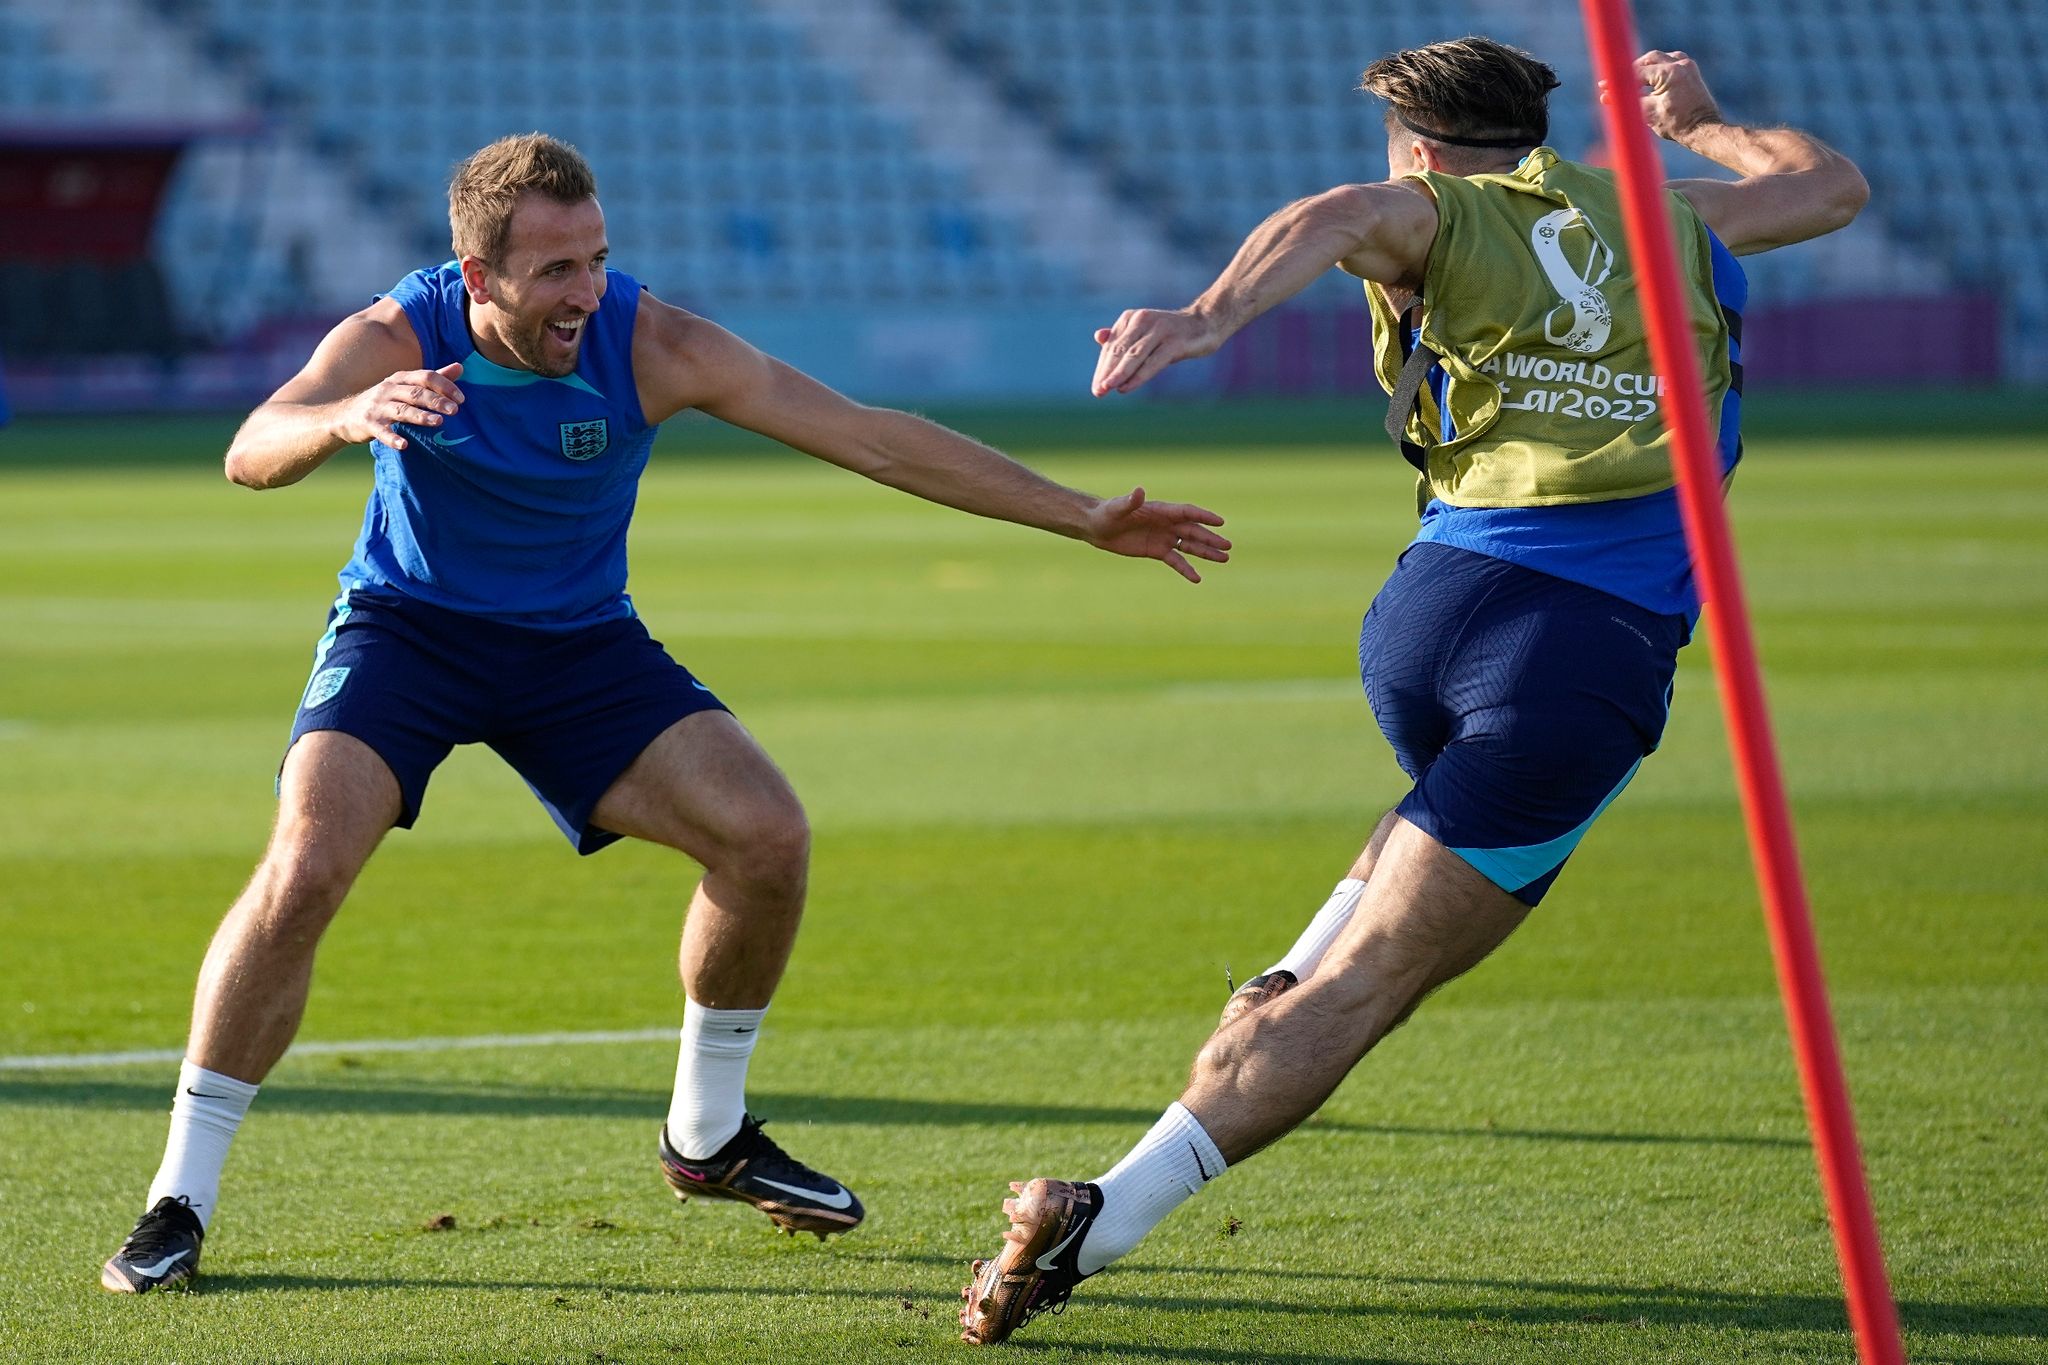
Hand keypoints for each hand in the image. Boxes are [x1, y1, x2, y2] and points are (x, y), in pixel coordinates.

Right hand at [334, 362, 464, 449]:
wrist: (344, 415)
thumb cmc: (384, 400)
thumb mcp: (405, 386)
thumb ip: (432, 379)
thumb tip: (460, 367)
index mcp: (400, 379)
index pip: (425, 377)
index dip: (444, 386)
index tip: (461, 398)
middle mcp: (388, 389)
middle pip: (415, 393)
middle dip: (436, 400)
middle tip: (455, 410)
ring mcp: (377, 407)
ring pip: (401, 410)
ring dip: (420, 416)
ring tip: (438, 422)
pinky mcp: (368, 424)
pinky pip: (382, 431)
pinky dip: (392, 438)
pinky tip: (405, 445)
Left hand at [1082, 486, 1230, 582]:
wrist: (1097, 527)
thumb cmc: (1107, 513)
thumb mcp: (1117, 508)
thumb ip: (1130, 501)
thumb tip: (1139, 491)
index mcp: (1161, 510)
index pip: (1187, 513)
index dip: (1204, 517)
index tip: (1220, 522)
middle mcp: (1166, 523)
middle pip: (1194, 531)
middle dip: (1211, 538)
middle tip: (1228, 546)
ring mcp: (1163, 538)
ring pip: (1190, 546)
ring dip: (1206, 552)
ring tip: (1225, 559)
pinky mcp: (1157, 551)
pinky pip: (1176, 561)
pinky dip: (1186, 569)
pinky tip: (1198, 579)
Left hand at [1091, 308, 1223, 396]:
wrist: (1205, 323)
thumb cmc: (1170, 333)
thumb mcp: (1144, 334)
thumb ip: (1122, 338)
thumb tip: (1098, 337)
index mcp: (1130, 318)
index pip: (1111, 346)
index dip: (1103, 367)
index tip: (1096, 387)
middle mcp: (1142, 320)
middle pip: (1119, 350)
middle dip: (1106, 372)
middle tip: (1097, 392)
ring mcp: (1159, 330)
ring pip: (1133, 356)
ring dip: (1118, 374)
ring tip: (1106, 389)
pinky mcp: (1175, 342)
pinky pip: (1152, 362)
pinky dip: (1138, 376)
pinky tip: (1126, 388)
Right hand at [1599, 50, 1721, 141]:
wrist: (1703, 130)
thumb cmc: (1678, 125)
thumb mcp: (1648, 113)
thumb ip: (1628, 102)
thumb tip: (1605, 97)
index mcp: (1670, 73)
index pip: (1638, 73)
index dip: (1619, 81)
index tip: (1604, 87)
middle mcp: (1681, 65)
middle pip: (1649, 59)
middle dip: (1631, 71)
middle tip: (1616, 83)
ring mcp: (1688, 67)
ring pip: (1661, 59)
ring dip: (1645, 68)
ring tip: (1633, 82)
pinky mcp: (1691, 72)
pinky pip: (1671, 63)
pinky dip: (1658, 69)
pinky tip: (1650, 80)